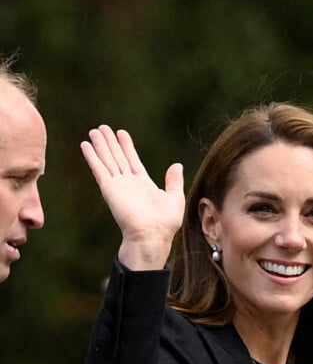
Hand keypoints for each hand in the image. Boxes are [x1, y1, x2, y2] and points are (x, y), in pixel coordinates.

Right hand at [81, 125, 184, 269]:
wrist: (152, 235)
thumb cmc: (165, 223)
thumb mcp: (175, 197)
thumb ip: (174, 181)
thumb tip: (177, 165)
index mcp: (144, 184)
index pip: (133, 161)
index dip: (127, 147)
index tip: (121, 133)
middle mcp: (129, 183)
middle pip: (118, 158)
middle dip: (110, 143)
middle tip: (102, 127)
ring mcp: (118, 185)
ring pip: (108, 160)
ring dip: (100, 146)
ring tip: (94, 131)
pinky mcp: (109, 189)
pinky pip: (99, 169)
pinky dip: (92, 157)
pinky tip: (86, 146)